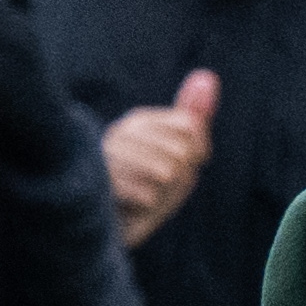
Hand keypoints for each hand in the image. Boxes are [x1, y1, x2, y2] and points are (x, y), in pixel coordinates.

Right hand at [104, 69, 216, 247]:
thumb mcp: (178, 152)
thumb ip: (193, 115)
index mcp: (140, 122)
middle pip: (182, 151)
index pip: (191, 126)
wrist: (111, 229)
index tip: (182, 163)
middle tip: (158, 185)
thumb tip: (208, 75)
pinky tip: (132, 206)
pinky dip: (147, 206)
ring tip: (145, 195)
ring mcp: (105, 157)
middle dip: (180, 177)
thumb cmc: (149, 189)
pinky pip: (149, 194)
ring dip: (164, 193)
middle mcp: (120, 132)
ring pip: (167, 172)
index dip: (197, 152)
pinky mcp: (97, 183)